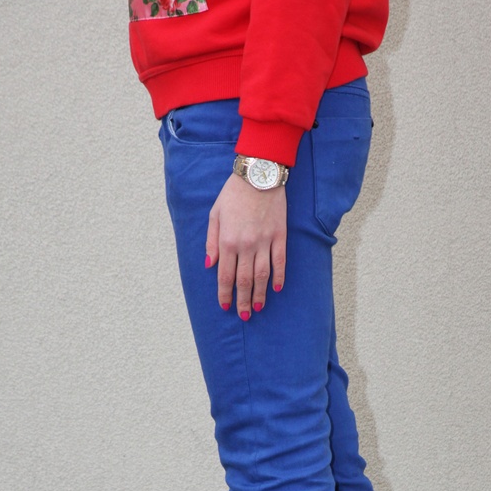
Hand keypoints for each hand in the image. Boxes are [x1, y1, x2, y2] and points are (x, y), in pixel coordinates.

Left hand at [205, 172, 286, 318]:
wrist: (258, 175)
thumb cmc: (233, 194)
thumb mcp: (215, 214)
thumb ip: (211, 241)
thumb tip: (209, 265)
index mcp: (228, 241)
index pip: (225, 276)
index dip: (224, 294)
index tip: (225, 306)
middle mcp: (246, 245)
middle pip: (244, 281)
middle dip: (243, 301)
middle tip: (244, 315)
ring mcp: (264, 242)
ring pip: (262, 276)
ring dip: (260, 294)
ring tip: (259, 308)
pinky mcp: (280, 236)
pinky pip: (280, 261)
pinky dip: (279, 276)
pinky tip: (276, 288)